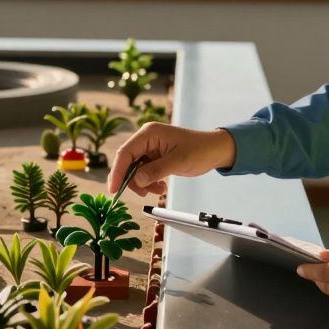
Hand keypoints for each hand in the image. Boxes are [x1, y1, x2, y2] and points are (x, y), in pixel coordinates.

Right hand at [107, 123, 236, 196]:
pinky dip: (149, 182)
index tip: (114, 189)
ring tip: (159, 189)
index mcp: (149, 133)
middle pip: (127, 162)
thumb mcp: (178, 162)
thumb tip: (136, 180)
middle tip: (142, 194)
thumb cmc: (200, 150)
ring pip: (135, 170)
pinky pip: (144, 172)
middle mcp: (146, 139)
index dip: (117, 172)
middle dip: (132, 180)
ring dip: (143, 183)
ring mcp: (150, 148)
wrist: (215, 150)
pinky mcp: (155, 157)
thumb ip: (155, 170)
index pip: (125, 153)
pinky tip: (161, 186)